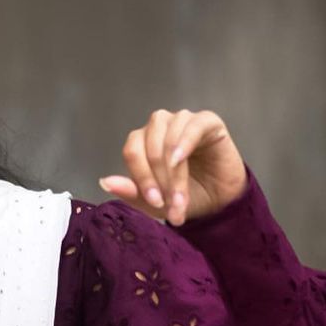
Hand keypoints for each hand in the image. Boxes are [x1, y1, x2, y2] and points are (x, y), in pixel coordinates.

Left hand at [97, 108, 247, 225]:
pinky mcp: (208, 122)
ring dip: (173, 170)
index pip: (132, 151)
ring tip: (180, 195)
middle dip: (159, 179)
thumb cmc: (187, 197)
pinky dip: (184, 142)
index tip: (154, 202)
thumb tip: (105, 182)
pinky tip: (180, 160)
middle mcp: (160, 127)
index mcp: (143, 142)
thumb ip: (131, 191)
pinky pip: (193, 125)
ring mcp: (183, 121)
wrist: (220, 203)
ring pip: (169, 137)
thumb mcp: (155, 202)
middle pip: (149, 146)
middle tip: (170, 204)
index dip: (141, 177)